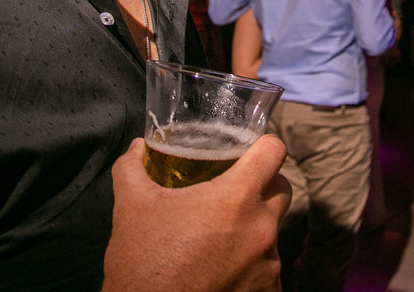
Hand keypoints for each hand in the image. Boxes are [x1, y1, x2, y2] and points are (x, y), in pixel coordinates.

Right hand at [103, 135, 291, 291]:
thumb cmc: (143, 267)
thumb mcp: (131, 209)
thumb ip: (133, 170)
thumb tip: (136, 151)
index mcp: (236, 199)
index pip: (274, 152)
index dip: (262, 146)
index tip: (249, 151)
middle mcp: (261, 230)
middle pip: (281, 190)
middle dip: (262, 186)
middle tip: (232, 193)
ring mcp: (268, 265)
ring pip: (273, 231)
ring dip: (253, 229)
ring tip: (220, 238)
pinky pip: (269, 267)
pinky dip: (251, 264)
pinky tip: (223, 268)